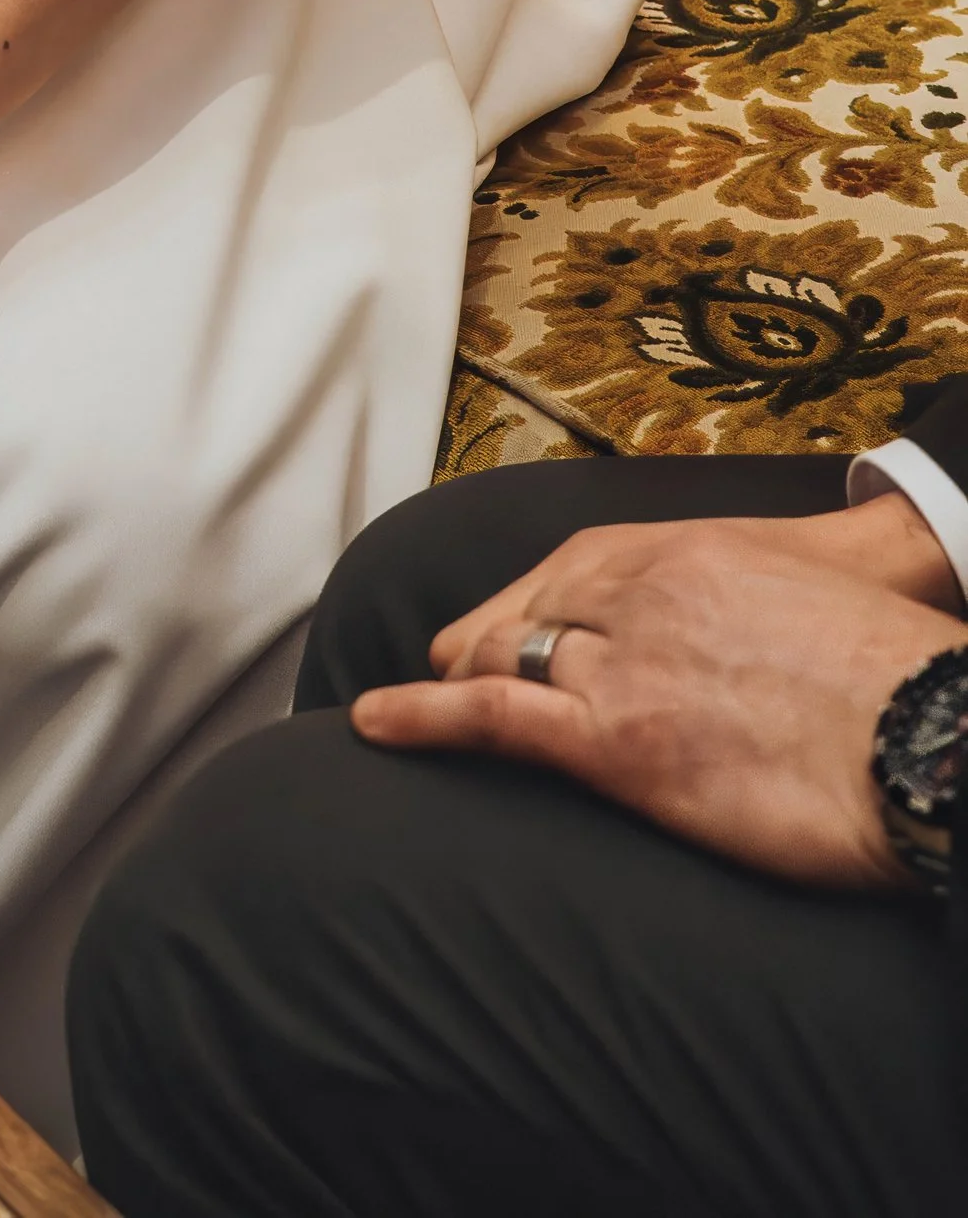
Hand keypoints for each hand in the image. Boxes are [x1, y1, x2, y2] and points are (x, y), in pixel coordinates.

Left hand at [351, 511, 961, 890]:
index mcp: (683, 549)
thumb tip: (753, 644)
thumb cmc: (892, 677)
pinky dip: (426, 720)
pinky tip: (377, 725)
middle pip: (525, 613)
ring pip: (503, 662)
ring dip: (457, 685)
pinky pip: (493, 719)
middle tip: (449, 671)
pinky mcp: (619, 741)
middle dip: (482, 644)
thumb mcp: (810, 600)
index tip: (502, 626)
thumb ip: (750, 609)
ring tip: (416, 708)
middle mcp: (637, 589)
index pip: (568, 566)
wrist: (930, 732)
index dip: (525, 602)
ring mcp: (623, 662)